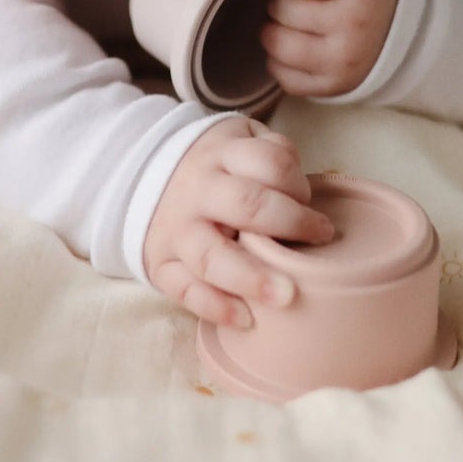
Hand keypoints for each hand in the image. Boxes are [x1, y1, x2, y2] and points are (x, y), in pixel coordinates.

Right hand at [144, 117, 333, 328]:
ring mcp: (177, 230)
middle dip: (288, 223)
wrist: (143, 176)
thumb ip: (272, 157)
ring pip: (211, 256)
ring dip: (250, 277)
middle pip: (246, 204)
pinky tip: (246, 319)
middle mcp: (198, 191)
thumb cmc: (214, 168)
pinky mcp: (161, 264)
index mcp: (222, 156)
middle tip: (319, 239)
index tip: (317, 214)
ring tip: (284, 296)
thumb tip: (305, 199)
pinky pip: (185, 290)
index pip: (269, 163)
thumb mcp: (239, 141)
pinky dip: (215, 307)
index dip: (299, 186)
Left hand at [260, 0, 399, 97]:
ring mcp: (345, 61)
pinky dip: (283, 59)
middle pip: (280, 10)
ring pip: (275, 45)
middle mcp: (355, 25)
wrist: (406, 10)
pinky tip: (302, 41)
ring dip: (276, 28)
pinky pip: (283, 76)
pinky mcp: (336, 86)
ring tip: (296, 16)